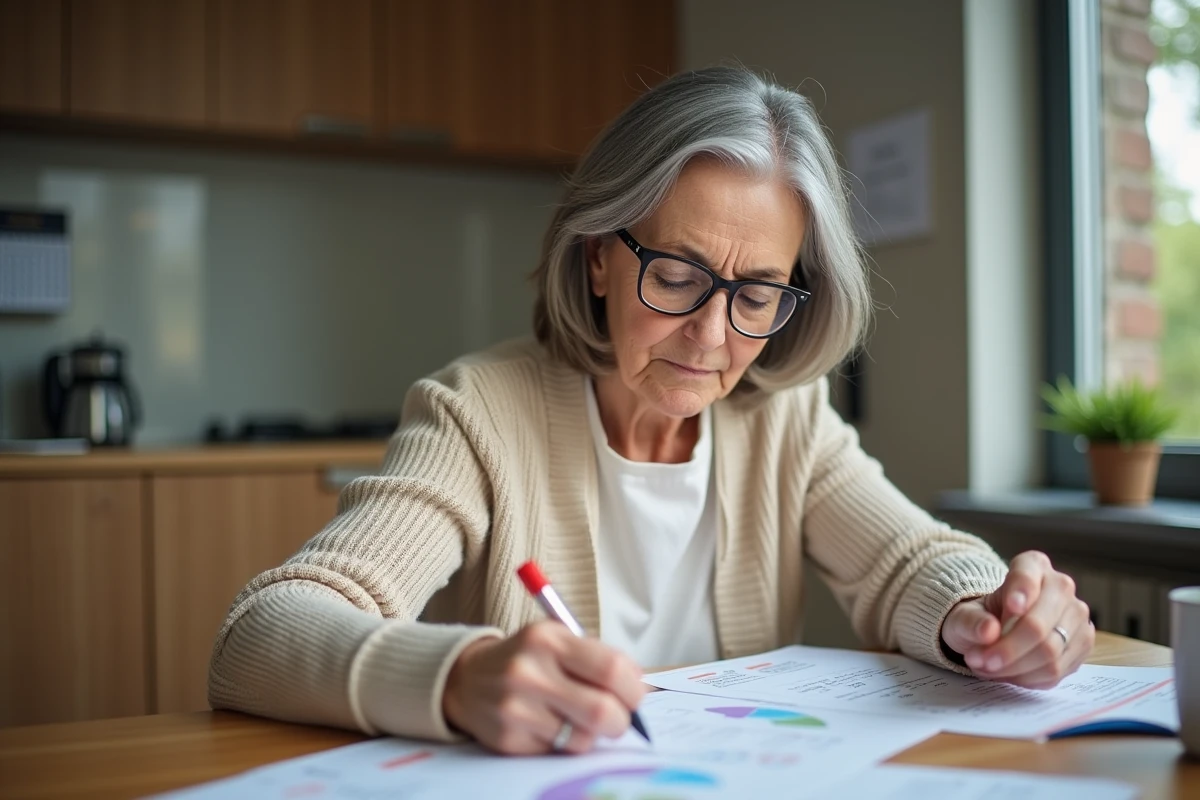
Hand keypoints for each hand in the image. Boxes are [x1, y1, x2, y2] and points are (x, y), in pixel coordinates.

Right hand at [442, 621, 646, 754]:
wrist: (467, 679)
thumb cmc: (528, 658)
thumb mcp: (557, 640)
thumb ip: (597, 659)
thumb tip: (641, 691)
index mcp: (548, 638)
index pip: (611, 669)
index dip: (634, 689)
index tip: (635, 696)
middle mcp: (529, 672)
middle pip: (602, 711)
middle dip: (620, 721)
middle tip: (617, 718)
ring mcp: (516, 708)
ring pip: (583, 738)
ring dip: (590, 734)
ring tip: (576, 718)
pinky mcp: (508, 739)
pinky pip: (557, 751)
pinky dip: (563, 742)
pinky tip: (548, 725)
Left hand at [940, 551, 1094, 688]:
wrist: (999, 630)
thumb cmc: (981, 617)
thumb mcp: (964, 615)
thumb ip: (970, 621)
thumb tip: (989, 631)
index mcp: (1032, 565)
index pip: (1028, 574)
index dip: (1021, 591)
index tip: (1011, 607)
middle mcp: (1061, 587)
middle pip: (1038, 624)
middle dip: (1007, 649)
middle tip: (978, 661)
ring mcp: (1076, 616)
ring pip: (1050, 651)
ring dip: (1014, 667)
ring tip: (987, 668)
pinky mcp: (1082, 645)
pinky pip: (1057, 670)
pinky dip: (1028, 677)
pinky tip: (1009, 673)